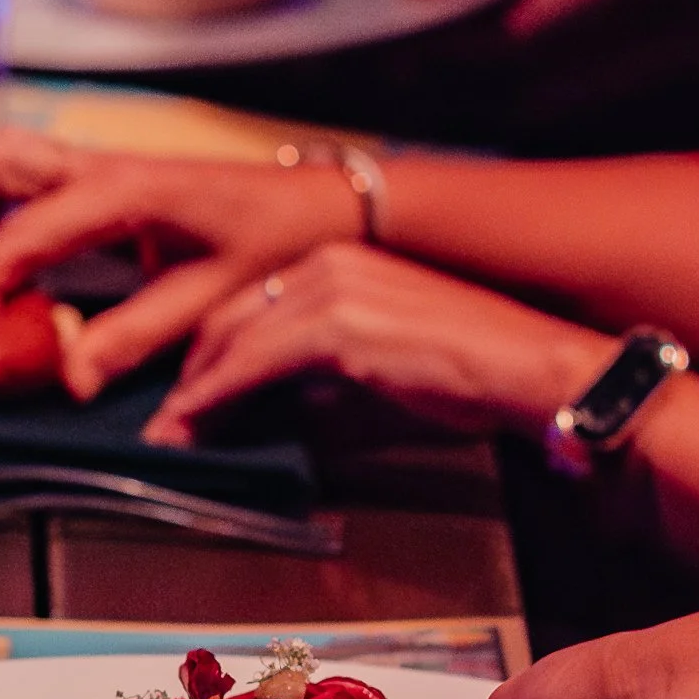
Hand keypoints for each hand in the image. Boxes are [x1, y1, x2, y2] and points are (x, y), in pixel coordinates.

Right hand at [0, 131, 359, 389]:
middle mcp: (103, 168)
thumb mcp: (210, 301)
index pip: (25, 229)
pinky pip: (33, 181)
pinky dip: (3, 214)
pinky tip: (15, 270)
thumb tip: (73, 378)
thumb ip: (134, 338)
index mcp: (125, 192)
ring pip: (6, 160)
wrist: (319, 205)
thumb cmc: (275, 243)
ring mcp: (103, 168)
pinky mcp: (108, 181)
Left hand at [140, 244, 612, 448]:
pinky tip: (193, 424)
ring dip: (194, 392)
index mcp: (343, 264)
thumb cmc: (473, 376)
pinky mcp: (338, 325)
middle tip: (169, 422)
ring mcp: (332, 290)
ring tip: (171, 434)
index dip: (212, 355)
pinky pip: (253, 363)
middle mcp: (329, 265)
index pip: (253, 304)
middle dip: (192, 373)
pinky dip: (214, 397)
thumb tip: (269, 418)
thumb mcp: (381, 372)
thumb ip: (323, 385)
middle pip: (229, 317)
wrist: (530, 369)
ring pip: (232, 339)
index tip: (190, 396)